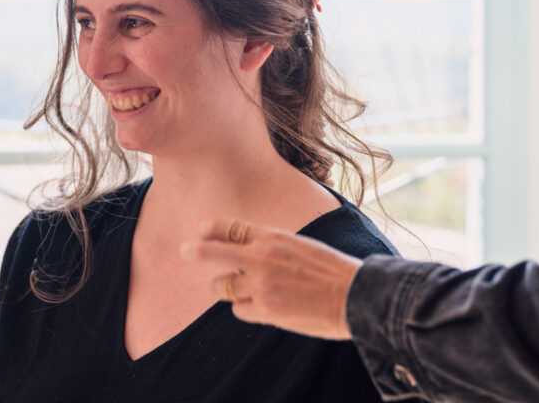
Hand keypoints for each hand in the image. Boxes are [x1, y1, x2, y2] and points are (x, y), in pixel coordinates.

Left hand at [180, 219, 362, 339]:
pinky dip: (245, 309)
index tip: (201, 231)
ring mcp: (260, 286)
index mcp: (272, 237)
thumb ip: (269, 244)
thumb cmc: (329, 269)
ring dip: (224, 288)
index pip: (230, 227)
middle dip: (194, 251)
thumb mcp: (298, 244)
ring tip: (237, 289)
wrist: (354, 296)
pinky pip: (238, 310)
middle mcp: (261, 258)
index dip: (211, 228)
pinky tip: (262, 307)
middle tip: (184, 251)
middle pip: (212, 252)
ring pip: (221, 287)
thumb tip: (242, 246)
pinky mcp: (265, 311)